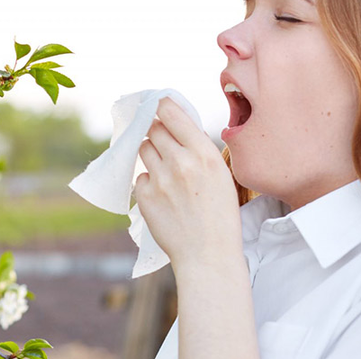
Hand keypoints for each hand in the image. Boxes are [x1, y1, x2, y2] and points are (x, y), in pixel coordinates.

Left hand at [135, 97, 241, 267]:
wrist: (208, 255)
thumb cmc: (220, 216)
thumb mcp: (221, 175)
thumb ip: (199, 149)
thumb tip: (178, 125)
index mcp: (204, 153)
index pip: (171, 113)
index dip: (161, 106)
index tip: (158, 105)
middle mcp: (180, 161)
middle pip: (153, 129)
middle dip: (155, 131)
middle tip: (161, 141)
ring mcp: (160, 179)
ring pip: (143, 149)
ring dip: (150, 153)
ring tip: (164, 170)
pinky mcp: (145, 196)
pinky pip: (139, 176)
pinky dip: (147, 181)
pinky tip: (162, 194)